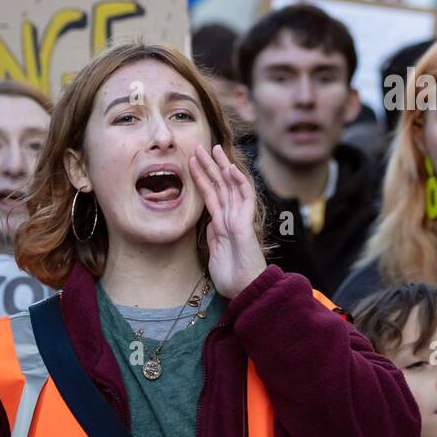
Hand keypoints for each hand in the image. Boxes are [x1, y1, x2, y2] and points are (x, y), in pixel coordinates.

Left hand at [189, 144, 267, 298]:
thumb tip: (210, 222)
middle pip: (220, 185)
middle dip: (210, 165)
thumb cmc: (232, 276)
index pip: (210, 195)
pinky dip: (239, 182)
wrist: (245, 290)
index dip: (201, 178)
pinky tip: (231, 168)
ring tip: (213, 148)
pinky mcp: (245, 223)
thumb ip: (214, 236)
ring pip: (230, 186)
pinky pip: (244, 198)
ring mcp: (239, 218)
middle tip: (200, 146)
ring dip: (222, 166)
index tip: (191, 162)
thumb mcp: (215, 253)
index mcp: (222, 223)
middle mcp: (231, 217)